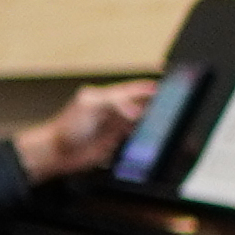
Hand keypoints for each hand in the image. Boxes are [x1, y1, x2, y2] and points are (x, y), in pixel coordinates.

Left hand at [12, 79, 157, 180]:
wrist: (58, 152)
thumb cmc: (67, 127)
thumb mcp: (90, 105)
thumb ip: (114, 103)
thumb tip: (136, 110)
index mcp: (107, 97)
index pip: (134, 89)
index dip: (150, 86)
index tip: (167, 82)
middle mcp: (113, 111)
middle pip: (141, 105)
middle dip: (157, 104)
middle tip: (175, 105)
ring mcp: (115, 127)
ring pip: (141, 122)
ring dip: (153, 122)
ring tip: (170, 122)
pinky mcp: (115, 143)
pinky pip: (136, 139)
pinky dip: (146, 139)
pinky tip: (154, 140)